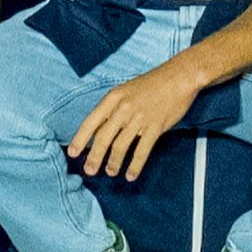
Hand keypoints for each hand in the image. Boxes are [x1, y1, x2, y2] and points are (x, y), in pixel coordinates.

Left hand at [69, 58, 206, 179]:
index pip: (91, 122)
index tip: (73, 153)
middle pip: (103, 138)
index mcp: (113, 98)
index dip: (80, 139)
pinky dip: (135, 166)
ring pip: (120, 147)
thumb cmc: (152, 83)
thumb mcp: (126, 90)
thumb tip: (99, 131)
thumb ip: (113, 109)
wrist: (179, 76)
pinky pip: (142, 151)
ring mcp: (140, 118)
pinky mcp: (156, 127)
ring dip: (113, 163)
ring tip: (110, 172)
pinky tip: (130, 175)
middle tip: (89, 171)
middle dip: (94, 157)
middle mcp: (123, 108)